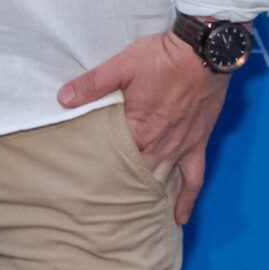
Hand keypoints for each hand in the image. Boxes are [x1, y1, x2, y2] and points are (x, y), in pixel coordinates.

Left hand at [58, 30, 231, 225]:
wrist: (204, 52)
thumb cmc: (162, 57)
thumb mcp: (121, 65)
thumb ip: (92, 84)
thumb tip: (63, 98)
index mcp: (139, 129)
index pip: (114, 158)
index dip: (100, 170)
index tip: (85, 181)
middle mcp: (160, 145)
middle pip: (137, 174)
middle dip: (121, 187)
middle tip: (103, 203)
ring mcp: (180, 147)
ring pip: (161, 180)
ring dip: (147, 195)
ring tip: (131, 213)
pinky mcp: (198, 144)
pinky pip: (195, 178)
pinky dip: (187, 199)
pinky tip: (178, 217)